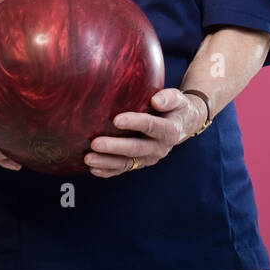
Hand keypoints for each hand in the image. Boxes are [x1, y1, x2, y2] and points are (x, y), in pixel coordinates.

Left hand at [85, 87, 206, 178]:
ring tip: (88, 159)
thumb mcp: (178, 99)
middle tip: (95, 143)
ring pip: (127, 163)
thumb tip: (156, 100)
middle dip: (114, 147)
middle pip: (136, 149)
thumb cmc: (175, 107)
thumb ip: (169, 98)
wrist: (181, 124)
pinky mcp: (140, 163)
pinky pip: (123, 169)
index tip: (116, 120)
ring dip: (107, 162)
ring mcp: (149, 158)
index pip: (151, 126)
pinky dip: (108, 171)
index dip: (134, 123)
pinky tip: (93, 169)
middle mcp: (160, 148)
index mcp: (170, 130)